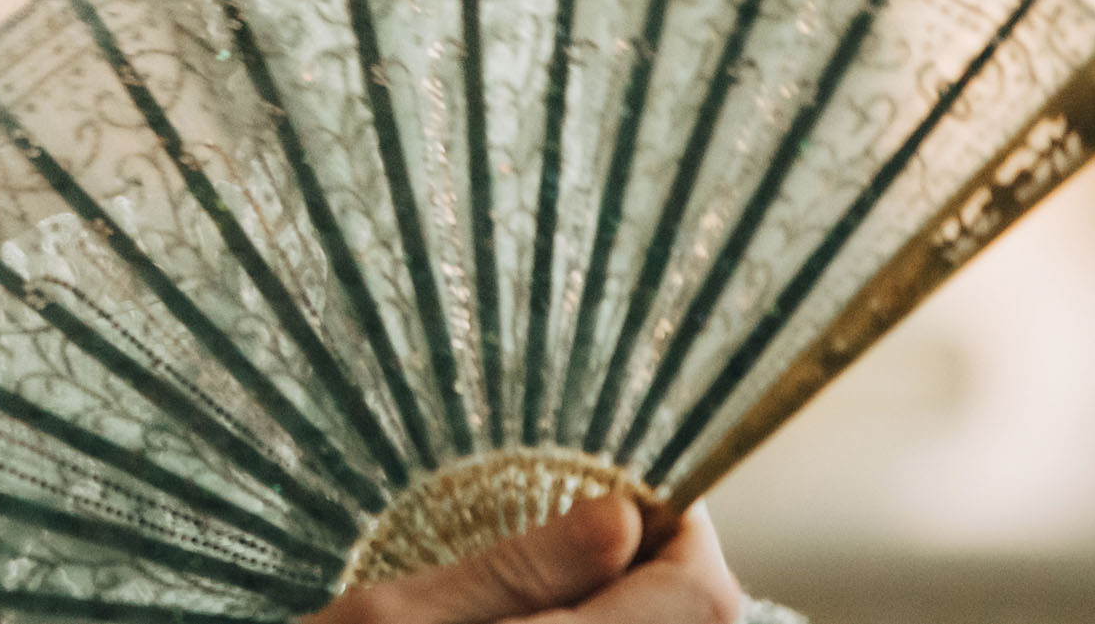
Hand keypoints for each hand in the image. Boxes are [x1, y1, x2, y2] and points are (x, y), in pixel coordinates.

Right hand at [295, 495, 747, 623]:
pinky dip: (611, 623)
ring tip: (571, 563)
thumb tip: (621, 514)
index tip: (635, 483)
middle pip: (700, 621)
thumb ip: (517, 569)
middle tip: (597, 516)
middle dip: (664, 560)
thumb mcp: (393, 612)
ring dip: (643, 597)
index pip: (701, 595)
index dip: (685, 528)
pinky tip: (550, 611)